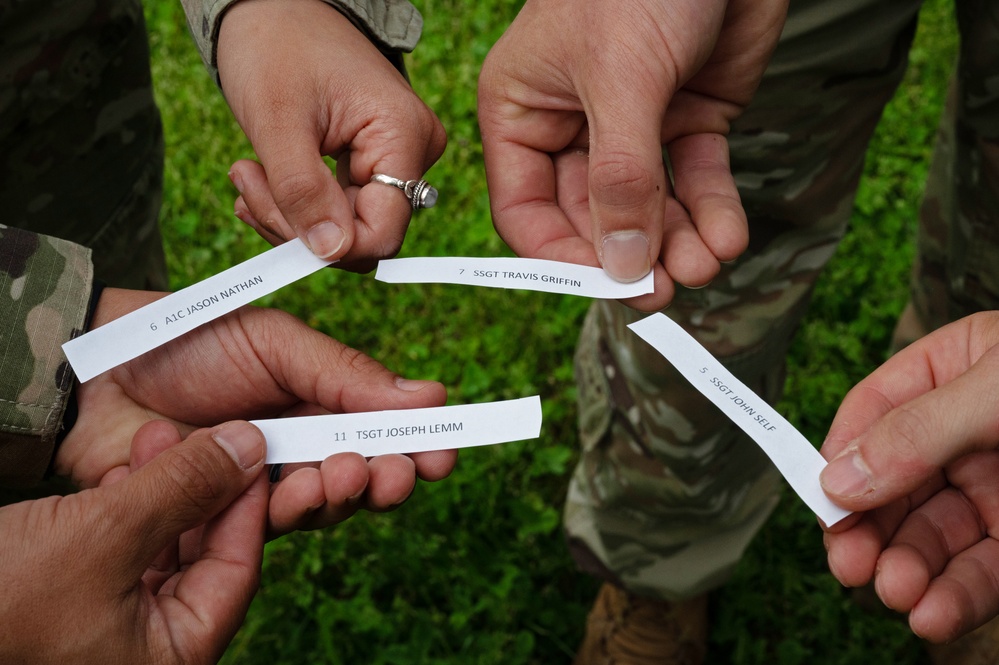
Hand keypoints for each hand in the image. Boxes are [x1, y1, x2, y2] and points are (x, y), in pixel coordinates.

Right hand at [0, 420, 266, 663]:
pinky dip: (121, 512)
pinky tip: (114, 474)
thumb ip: (182, 490)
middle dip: (200, 490)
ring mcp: (108, 632)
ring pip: (159, 550)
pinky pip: (118, 555)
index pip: (238, 572)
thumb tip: (248, 446)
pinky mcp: (72, 607)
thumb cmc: (1, 600)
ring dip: (159, 492)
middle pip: (202, 558)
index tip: (255, 449)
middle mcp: (147, 651)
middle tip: (203, 434)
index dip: (248, 504)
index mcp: (174, 658)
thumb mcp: (103, 536)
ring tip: (152, 439)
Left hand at [56, 288, 456, 536]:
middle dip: (384, 477)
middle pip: (362, 473)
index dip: (416, 443)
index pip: (382, 426)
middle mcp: (299, 441)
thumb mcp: (277, 343)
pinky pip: (272, 525)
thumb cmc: (189, 341)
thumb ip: (347, 374)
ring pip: (323, 505)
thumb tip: (429, 395)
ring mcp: (264, 479)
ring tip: (340, 473)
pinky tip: (290, 491)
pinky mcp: (226, 513)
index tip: (443, 453)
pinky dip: (291, 512)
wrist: (98, 372)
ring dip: (341, 495)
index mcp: (320, 396)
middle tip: (393, 473)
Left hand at [217, 0, 445, 270]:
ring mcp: (395, 156)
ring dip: (289, 216)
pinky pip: (339, 207)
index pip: (383, 231)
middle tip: (248, 189)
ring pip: (346, 226)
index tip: (271, 218)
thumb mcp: (278, 121)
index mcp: (403, 135)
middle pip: (362, 233)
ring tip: (248, 177)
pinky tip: (263, 181)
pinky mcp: (372, 160)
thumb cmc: (276, 45)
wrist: (273, 6)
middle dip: (298, 227)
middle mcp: (412, 151)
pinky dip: (296, 204)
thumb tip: (331, 252)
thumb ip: (303, 192)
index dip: (329, 244)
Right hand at [477, 0, 787, 309]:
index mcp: (523, 111)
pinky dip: (713, 213)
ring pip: (648, 208)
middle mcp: (572, 127)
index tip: (605, 285)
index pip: (527, 209)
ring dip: (677, 243)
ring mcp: (633, 128)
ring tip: (707, 265)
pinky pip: (696, 182)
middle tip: (666, 290)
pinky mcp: (687, 120)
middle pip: (591, 219)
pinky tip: (727, 237)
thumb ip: (620, 175)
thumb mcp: (622, 77)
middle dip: (632, 256)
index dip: (561, 256)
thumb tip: (624, 264)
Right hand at [819, 311, 998, 641]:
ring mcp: (998, 488)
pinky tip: (933, 613)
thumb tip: (837, 478)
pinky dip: (955, 596)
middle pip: (892, 485)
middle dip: (870, 530)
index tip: (824, 507)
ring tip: (896, 595)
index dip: (841, 460)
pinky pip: (983, 570)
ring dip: (908, 570)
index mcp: (951, 374)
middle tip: (851, 567)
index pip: (872, 415)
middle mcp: (964, 434)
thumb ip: (918, 432)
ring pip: (932, 536)